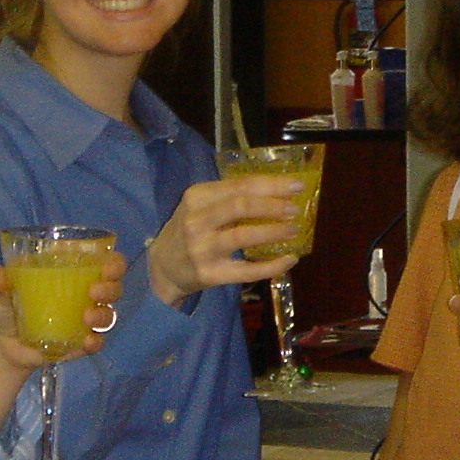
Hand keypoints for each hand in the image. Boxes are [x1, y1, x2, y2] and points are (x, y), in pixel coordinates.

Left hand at [0, 250, 126, 371]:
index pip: (104, 262)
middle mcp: (84, 295)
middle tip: (95, 291)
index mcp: (71, 273)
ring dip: (103, 314)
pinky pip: (96, 342)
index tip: (107, 266)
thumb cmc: (7, 306)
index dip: (113, 263)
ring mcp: (84, 321)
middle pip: (113, 288)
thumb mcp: (1, 292)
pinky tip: (86, 342)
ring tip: (87, 317)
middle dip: (111, 288)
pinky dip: (95, 342)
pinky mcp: (79, 344)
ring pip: (108, 315)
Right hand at [148, 178, 304, 307]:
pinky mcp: (209, 274)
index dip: (271, 185)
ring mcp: (202, 249)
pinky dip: (271, 266)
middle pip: (241, 207)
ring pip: (243, 236)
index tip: (296, 186)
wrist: (163, 267)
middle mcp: (197, 221)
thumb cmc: (189, 230)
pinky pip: (246, 270)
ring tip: (293, 230)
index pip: (239, 186)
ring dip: (273, 232)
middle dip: (273, 206)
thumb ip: (229, 196)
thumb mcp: (199, 205)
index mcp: (197, 197)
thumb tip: (277, 190)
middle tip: (295, 209)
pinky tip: (288, 259)